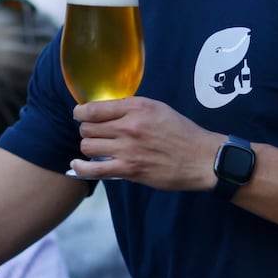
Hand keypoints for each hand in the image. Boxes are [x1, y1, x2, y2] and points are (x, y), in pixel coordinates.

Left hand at [71, 97, 217, 189]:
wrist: (200, 159)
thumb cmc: (181, 133)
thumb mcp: (157, 109)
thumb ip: (131, 108)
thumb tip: (105, 111)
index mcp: (136, 107)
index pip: (93, 108)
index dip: (81, 112)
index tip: (81, 115)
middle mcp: (129, 126)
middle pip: (87, 127)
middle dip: (87, 130)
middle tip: (96, 135)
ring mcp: (127, 149)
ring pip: (87, 145)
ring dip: (89, 147)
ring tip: (98, 148)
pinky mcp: (128, 169)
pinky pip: (93, 169)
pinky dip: (81, 168)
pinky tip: (77, 165)